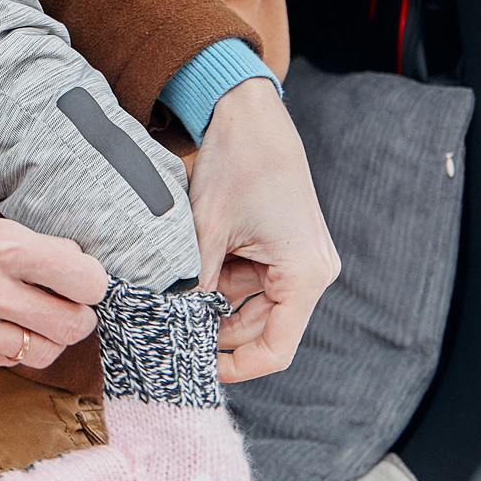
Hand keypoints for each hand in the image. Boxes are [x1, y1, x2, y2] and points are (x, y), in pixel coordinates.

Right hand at [0, 191, 104, 369]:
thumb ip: (25, 242)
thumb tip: (73, 262)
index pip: (84, 280)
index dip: (91, 279)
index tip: (81, 274)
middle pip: (74, 324)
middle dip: (79, 313)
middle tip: (66, 300)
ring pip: (46, 352)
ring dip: (50, 335)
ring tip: (35, 315)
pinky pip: (8, 361)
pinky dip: (15, 346)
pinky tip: (1, 324)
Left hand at [190, 80, 339, 381]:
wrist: (247, 112)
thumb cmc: (236, 164)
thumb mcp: (207, 231)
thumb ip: (194, 285)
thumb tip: (172, 327)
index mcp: (304, 275)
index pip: (275, 351)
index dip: (234, 368)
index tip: (194, 367)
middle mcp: (311, 273)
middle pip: (261, 330)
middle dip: (215, 330)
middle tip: (169, 328)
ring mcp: (300, 261)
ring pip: (251, 306)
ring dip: (213, 299)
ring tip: (178, 281)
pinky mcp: (285, 248)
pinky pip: (250, 281)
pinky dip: (220, 277)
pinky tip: (196, 259)